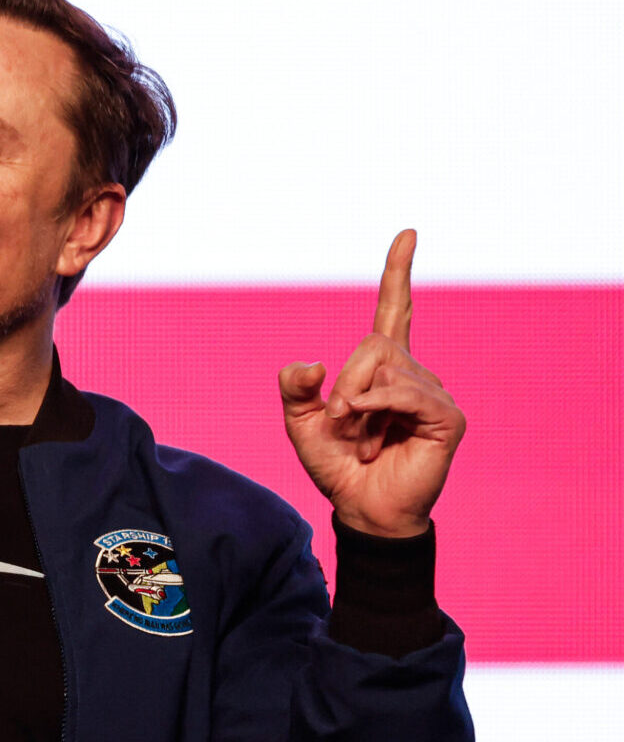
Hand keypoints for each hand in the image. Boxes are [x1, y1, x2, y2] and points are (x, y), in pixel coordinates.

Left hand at [277, 229, 466, 539]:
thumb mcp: (298, 421)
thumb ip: (294, 387)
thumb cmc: (335, 464)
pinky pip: (408, 393)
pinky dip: (378, 408)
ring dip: (357, 407)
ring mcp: (433, 394)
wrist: (359, 508)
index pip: (395, 308)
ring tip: (361, 440)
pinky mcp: (446, 418)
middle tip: (338, 421)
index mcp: (380, 368)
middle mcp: (413, 373)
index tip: (407, 234)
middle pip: (373, 344)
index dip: (398, 272)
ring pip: (386, 368)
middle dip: (344, 382)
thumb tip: (312, 363)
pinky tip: (371, 435)